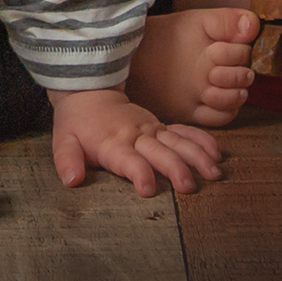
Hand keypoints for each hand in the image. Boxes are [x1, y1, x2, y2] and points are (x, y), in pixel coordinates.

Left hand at [48, 87, 222, 195]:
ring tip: (214, 173)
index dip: (138, 172)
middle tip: (191, 186)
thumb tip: (72, 181)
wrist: (89, 91)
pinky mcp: (160, 126)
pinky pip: (184, 132)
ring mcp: (151, 129)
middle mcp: (135, 136)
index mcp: (111, 143)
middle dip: (175, 168)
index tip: (149, 189)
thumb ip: (67, 160)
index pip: (127, 160)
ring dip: (197, 156)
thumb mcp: (63, 141)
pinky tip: (217, 153)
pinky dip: (201, 141)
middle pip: (159, 152)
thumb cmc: (77, 124)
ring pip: (178, 142)